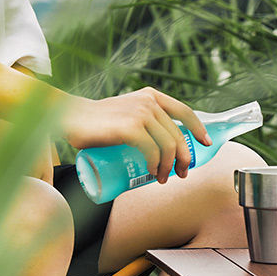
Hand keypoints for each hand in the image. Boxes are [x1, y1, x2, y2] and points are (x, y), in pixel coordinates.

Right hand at [62, 87, 211, 183]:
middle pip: (178, 135)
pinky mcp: (130, 128)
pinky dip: (156, 165)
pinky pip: (153, 150)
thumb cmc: (96, 122)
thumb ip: (141, 120)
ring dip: (170, 167)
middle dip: (183, 159)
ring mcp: (140, 113)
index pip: (185, 111)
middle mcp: (149, 102)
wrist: (70, 117)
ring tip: (162, 179)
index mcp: (151, 96)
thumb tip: (159, 146)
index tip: (205, 144)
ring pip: (168, 146)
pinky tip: (153, 173)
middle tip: (179, 174)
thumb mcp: (126, 113)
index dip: (199, 129)